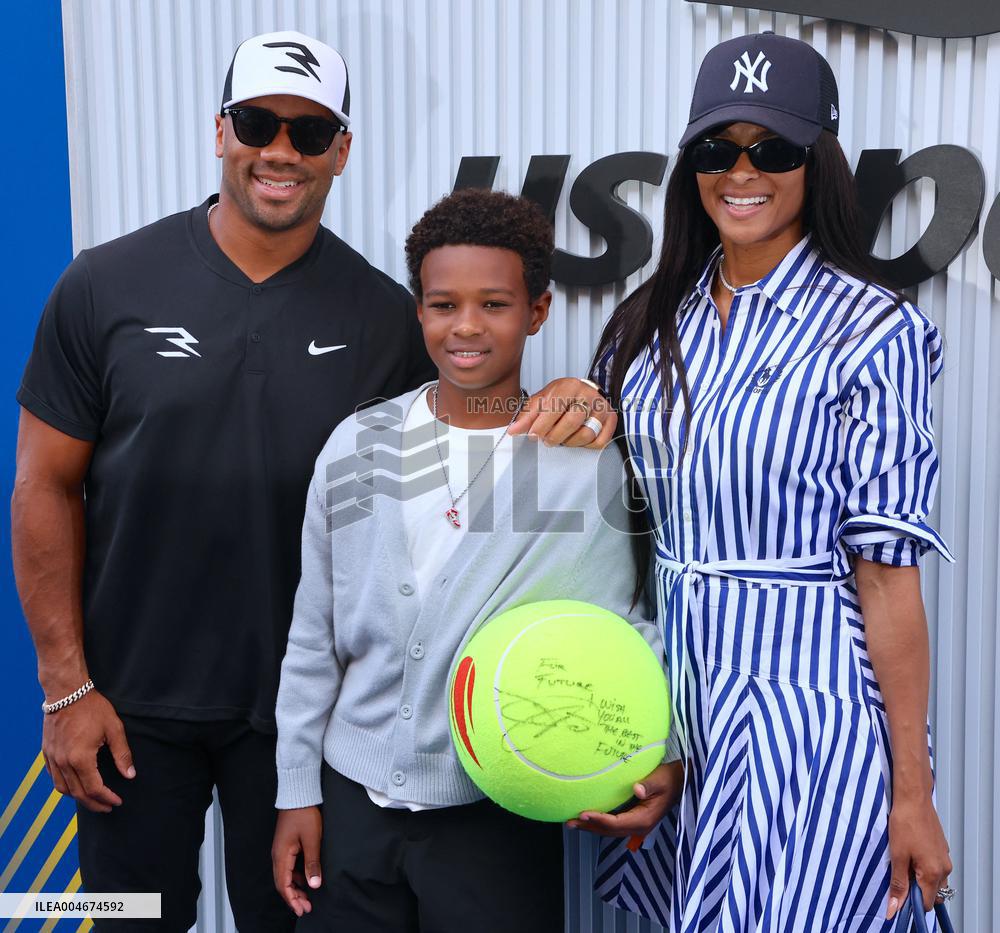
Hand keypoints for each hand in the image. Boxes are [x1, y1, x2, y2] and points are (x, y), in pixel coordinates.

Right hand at [42, 690, 134, 812]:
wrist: (67, 693)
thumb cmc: (92, 708)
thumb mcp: (114, 729)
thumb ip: (122, 754)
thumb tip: (130, 774)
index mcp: (81, 759)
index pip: (94, 788)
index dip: (107, 798)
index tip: (117, 801)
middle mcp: (63, 762)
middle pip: (78, 793)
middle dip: (94, 803)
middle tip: (107, 807)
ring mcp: (52, 758)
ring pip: (63, 789)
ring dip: (78, 798)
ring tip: (93, 800)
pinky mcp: (47, 753)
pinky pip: (54, 777)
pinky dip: (65, 786)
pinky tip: (75, 785)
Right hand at [272, 806, 322, 916]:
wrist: (298, 795)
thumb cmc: (305, 815)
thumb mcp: (312, 840)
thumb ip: (312, 863)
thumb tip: (314, 885)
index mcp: (281, 856)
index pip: (283, 885)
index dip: (292, 899)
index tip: (302, 909)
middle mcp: (277, 855)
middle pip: (282, 883)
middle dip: (294, 897)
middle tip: (306, 908)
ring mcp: (281, 850)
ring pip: (285, 875)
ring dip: (295, 887)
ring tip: (307, 897)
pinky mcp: (286, 845)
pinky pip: (288, 867)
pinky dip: (296, 876)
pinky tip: (306, 879)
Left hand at [508, 377, 616, 448]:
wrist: (580, 394)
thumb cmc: (560, 399)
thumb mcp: (541, 401)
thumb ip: (527, 416)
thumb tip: (513, 431)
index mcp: (570, 386)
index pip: (555, 408)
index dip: (542, 425)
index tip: (533, 435)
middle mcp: (590, 395)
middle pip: (572, 423)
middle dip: (555, 436)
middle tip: (547, 439)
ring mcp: (603, 408)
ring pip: (585, 435)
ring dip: (569, 442)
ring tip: (561, 437)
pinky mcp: (612, 421)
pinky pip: (598, 442)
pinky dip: (585, 446)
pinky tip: (576, 438)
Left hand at [566, 760, 683, 837]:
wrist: (681, 782)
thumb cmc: (670, 779)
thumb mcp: (660, 780)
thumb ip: (648, 785)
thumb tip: (637, 790)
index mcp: (644, 819)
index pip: (616, 823)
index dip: (599, 819)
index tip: (583, 814)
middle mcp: (639, 826)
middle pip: (609, 830)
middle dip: (589, 827)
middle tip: (569, 822)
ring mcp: (637, 824)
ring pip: (610, 830)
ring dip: (592, 827)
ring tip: (573, 822)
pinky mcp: (635, 819)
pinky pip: (614, 825)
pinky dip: (600, 823)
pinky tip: (589, 818)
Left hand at [886, 792, 951, 916]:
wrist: (913, 797)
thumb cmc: (905, 822)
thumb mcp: (897, 855)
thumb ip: (898, 884)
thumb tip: (894, 907)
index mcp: (934, 873)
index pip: (926, 903)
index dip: (911, 903)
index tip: (897, 897)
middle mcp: (944, 868)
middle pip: (931, 892)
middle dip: (915, 890)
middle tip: (898, 875)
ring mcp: (944, 857)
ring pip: (933, 879)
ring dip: (918, 877)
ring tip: (902, 861)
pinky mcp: (941, 848)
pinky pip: (934, 866)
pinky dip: (922, 866)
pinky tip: (909, 852)